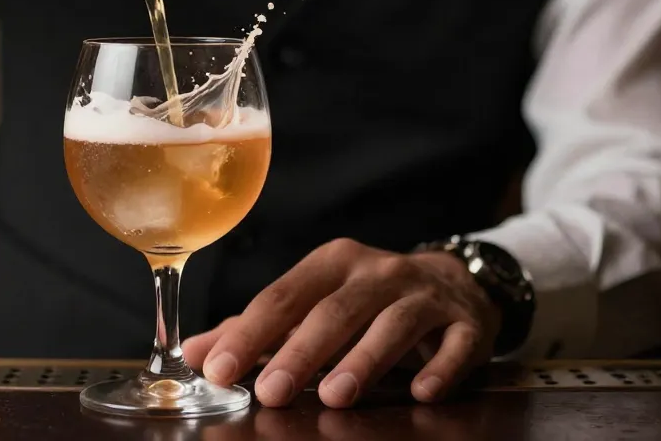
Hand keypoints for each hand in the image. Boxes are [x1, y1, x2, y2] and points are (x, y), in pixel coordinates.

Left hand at [182, 239, 500, 408]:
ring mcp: (425, 294)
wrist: (454, 283)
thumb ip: (256, 329)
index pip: (283, 296)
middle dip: (301, 352)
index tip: (219, 370)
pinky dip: (441, 368)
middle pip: (334, 310)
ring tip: (335, 396)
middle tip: (271, 392)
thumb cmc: (367, 300)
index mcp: (332, 263)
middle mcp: (378, 271)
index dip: (249, 333)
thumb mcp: (313, 303)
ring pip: (392, 323)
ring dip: (364, 360)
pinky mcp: (466, 322)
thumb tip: (194, 353)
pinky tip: (422, 392)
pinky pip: (456, 343)